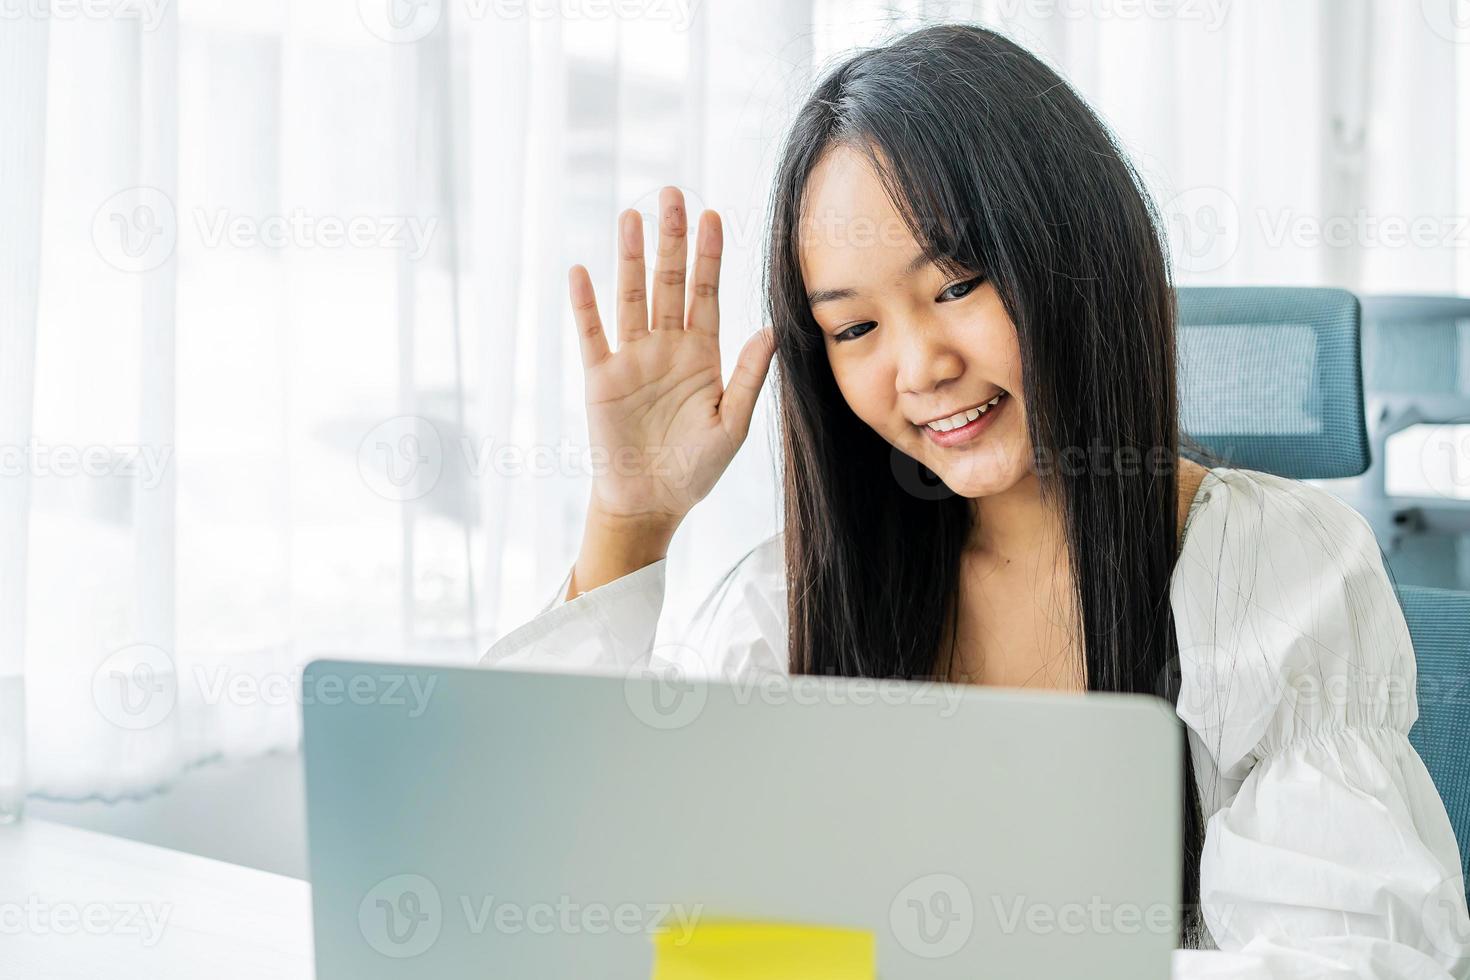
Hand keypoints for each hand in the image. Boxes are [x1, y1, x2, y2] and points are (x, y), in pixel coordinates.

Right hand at [567, 186, 775, 529]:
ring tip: (631, 217)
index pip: (707, 294)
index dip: (710, 256)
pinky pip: (592, 334)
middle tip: (673, 195)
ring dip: (631, 258)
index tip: (713, 216)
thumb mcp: (733, 425)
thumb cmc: (696, 469)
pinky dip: (586, 304)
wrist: (650, 501)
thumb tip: (770, 330)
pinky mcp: (600, 377)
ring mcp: (632, 358)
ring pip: (632, 297)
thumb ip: (748, 377)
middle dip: (672, 240)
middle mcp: (667, 347)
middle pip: (669, 282)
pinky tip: (582, 271)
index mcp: (702, 355)